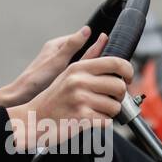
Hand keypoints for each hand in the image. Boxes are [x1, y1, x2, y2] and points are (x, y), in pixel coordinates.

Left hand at [0, 25, 108, 108]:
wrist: (20, 98)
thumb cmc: (34, 79)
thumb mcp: (56, 61)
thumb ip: (71, 46)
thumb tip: (87, 30)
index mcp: (57, 47)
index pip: (81, 39)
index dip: (95, 41)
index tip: (109, 41)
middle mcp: (60, 56)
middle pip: (84, 52)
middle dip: (98, 55)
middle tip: (115, 57)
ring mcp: (61, 69)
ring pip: (83, 66)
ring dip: (95, 69)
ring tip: (111, 70)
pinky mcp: (62, 81)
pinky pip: (79, 77)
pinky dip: (88, 79)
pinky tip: (97, 84)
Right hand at [6, 55, 132, 151]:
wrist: (33, 120)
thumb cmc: (53, 99)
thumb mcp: (68, 74)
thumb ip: (88, 59)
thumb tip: (104, 37)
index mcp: (78, 68)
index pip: (115, 63)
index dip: (128, 71)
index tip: (128, 79)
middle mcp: (79, 81)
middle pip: (119, 86)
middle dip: (120, 96)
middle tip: (111, 100)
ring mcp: (80, 100)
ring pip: (115, 106)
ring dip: (110, 112)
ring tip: (97, 111)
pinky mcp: (81, 118)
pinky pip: (107, 121)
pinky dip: (103, 123)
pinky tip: (91, 120)